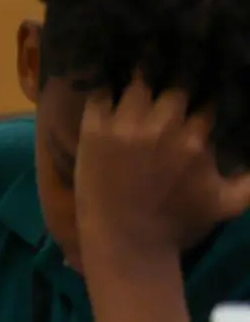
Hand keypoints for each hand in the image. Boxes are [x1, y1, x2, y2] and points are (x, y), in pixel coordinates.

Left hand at [75, 80, 248, 263]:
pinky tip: (109, 87)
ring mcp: (125, 127)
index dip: (205, 97)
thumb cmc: (177, 223)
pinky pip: (99, 95)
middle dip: (173, 89)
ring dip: (140, 83)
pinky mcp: (94, 130)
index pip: (207, 102)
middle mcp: (161, 128)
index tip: (199, 95)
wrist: (126, 242)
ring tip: (140, 79)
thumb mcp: (227, 203)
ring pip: (137, 85)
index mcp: (195, 142)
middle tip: (167, 88)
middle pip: (173, 88)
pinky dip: (104, 89)